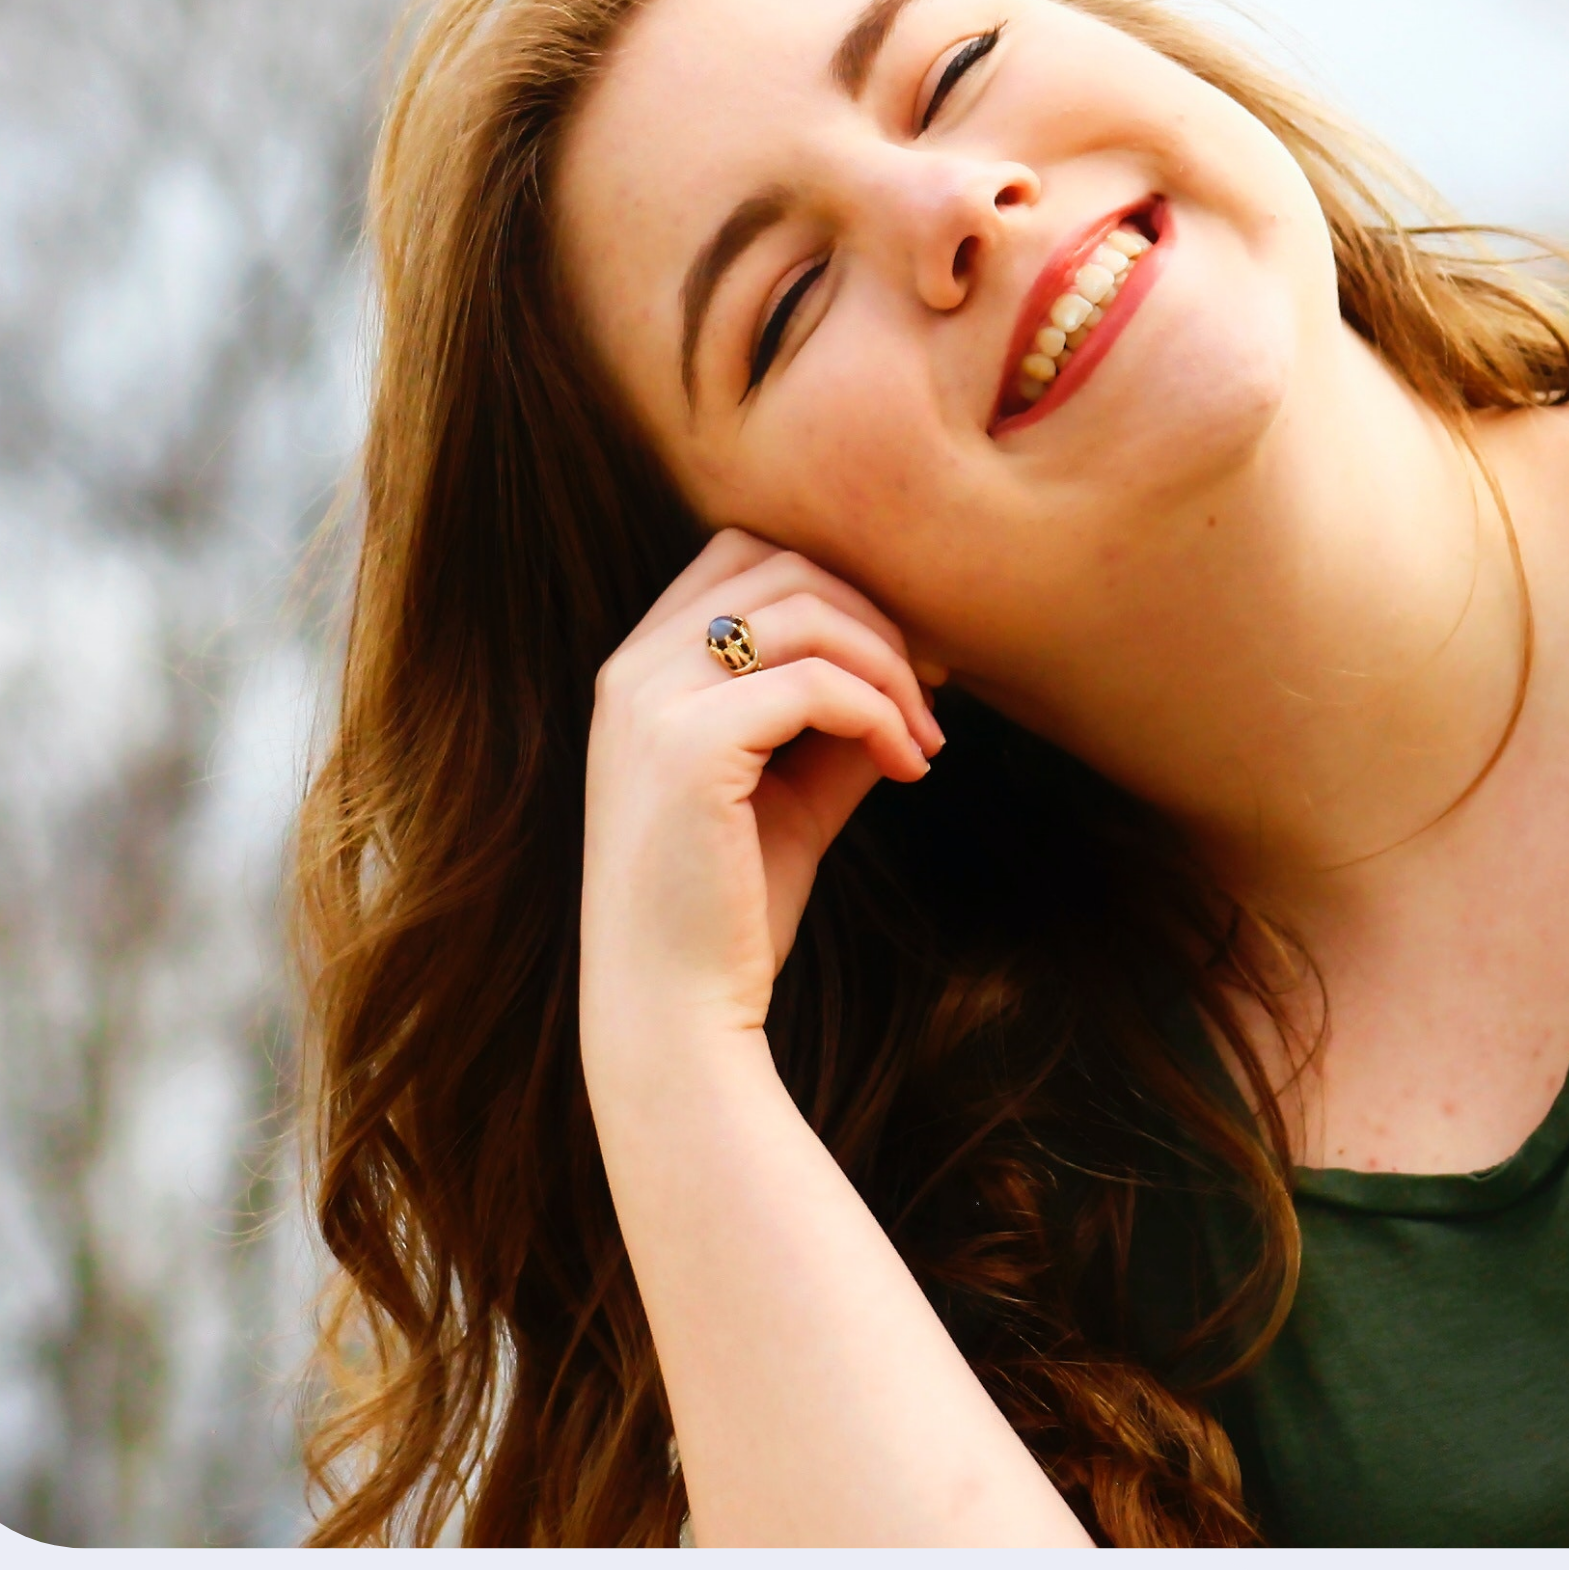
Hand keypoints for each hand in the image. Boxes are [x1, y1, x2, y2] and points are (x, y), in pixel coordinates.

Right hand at [579, 529, 945, 1076]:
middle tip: (936, 692)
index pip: (745, 556)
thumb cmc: (729, 912)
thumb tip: (914, 666)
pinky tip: (907, 767)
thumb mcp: (792, 793)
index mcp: (641, 670)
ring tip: (924, 740)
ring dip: (890, 667)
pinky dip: (881, 713)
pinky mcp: (686, 747)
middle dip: (877, 617)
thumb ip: (837, 720)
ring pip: (806, 610)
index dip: (841, 591)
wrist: (673, 1014)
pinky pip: (815, 683)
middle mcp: (632, 669)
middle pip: (782, 563)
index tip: (908, 660)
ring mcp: (651, 701)